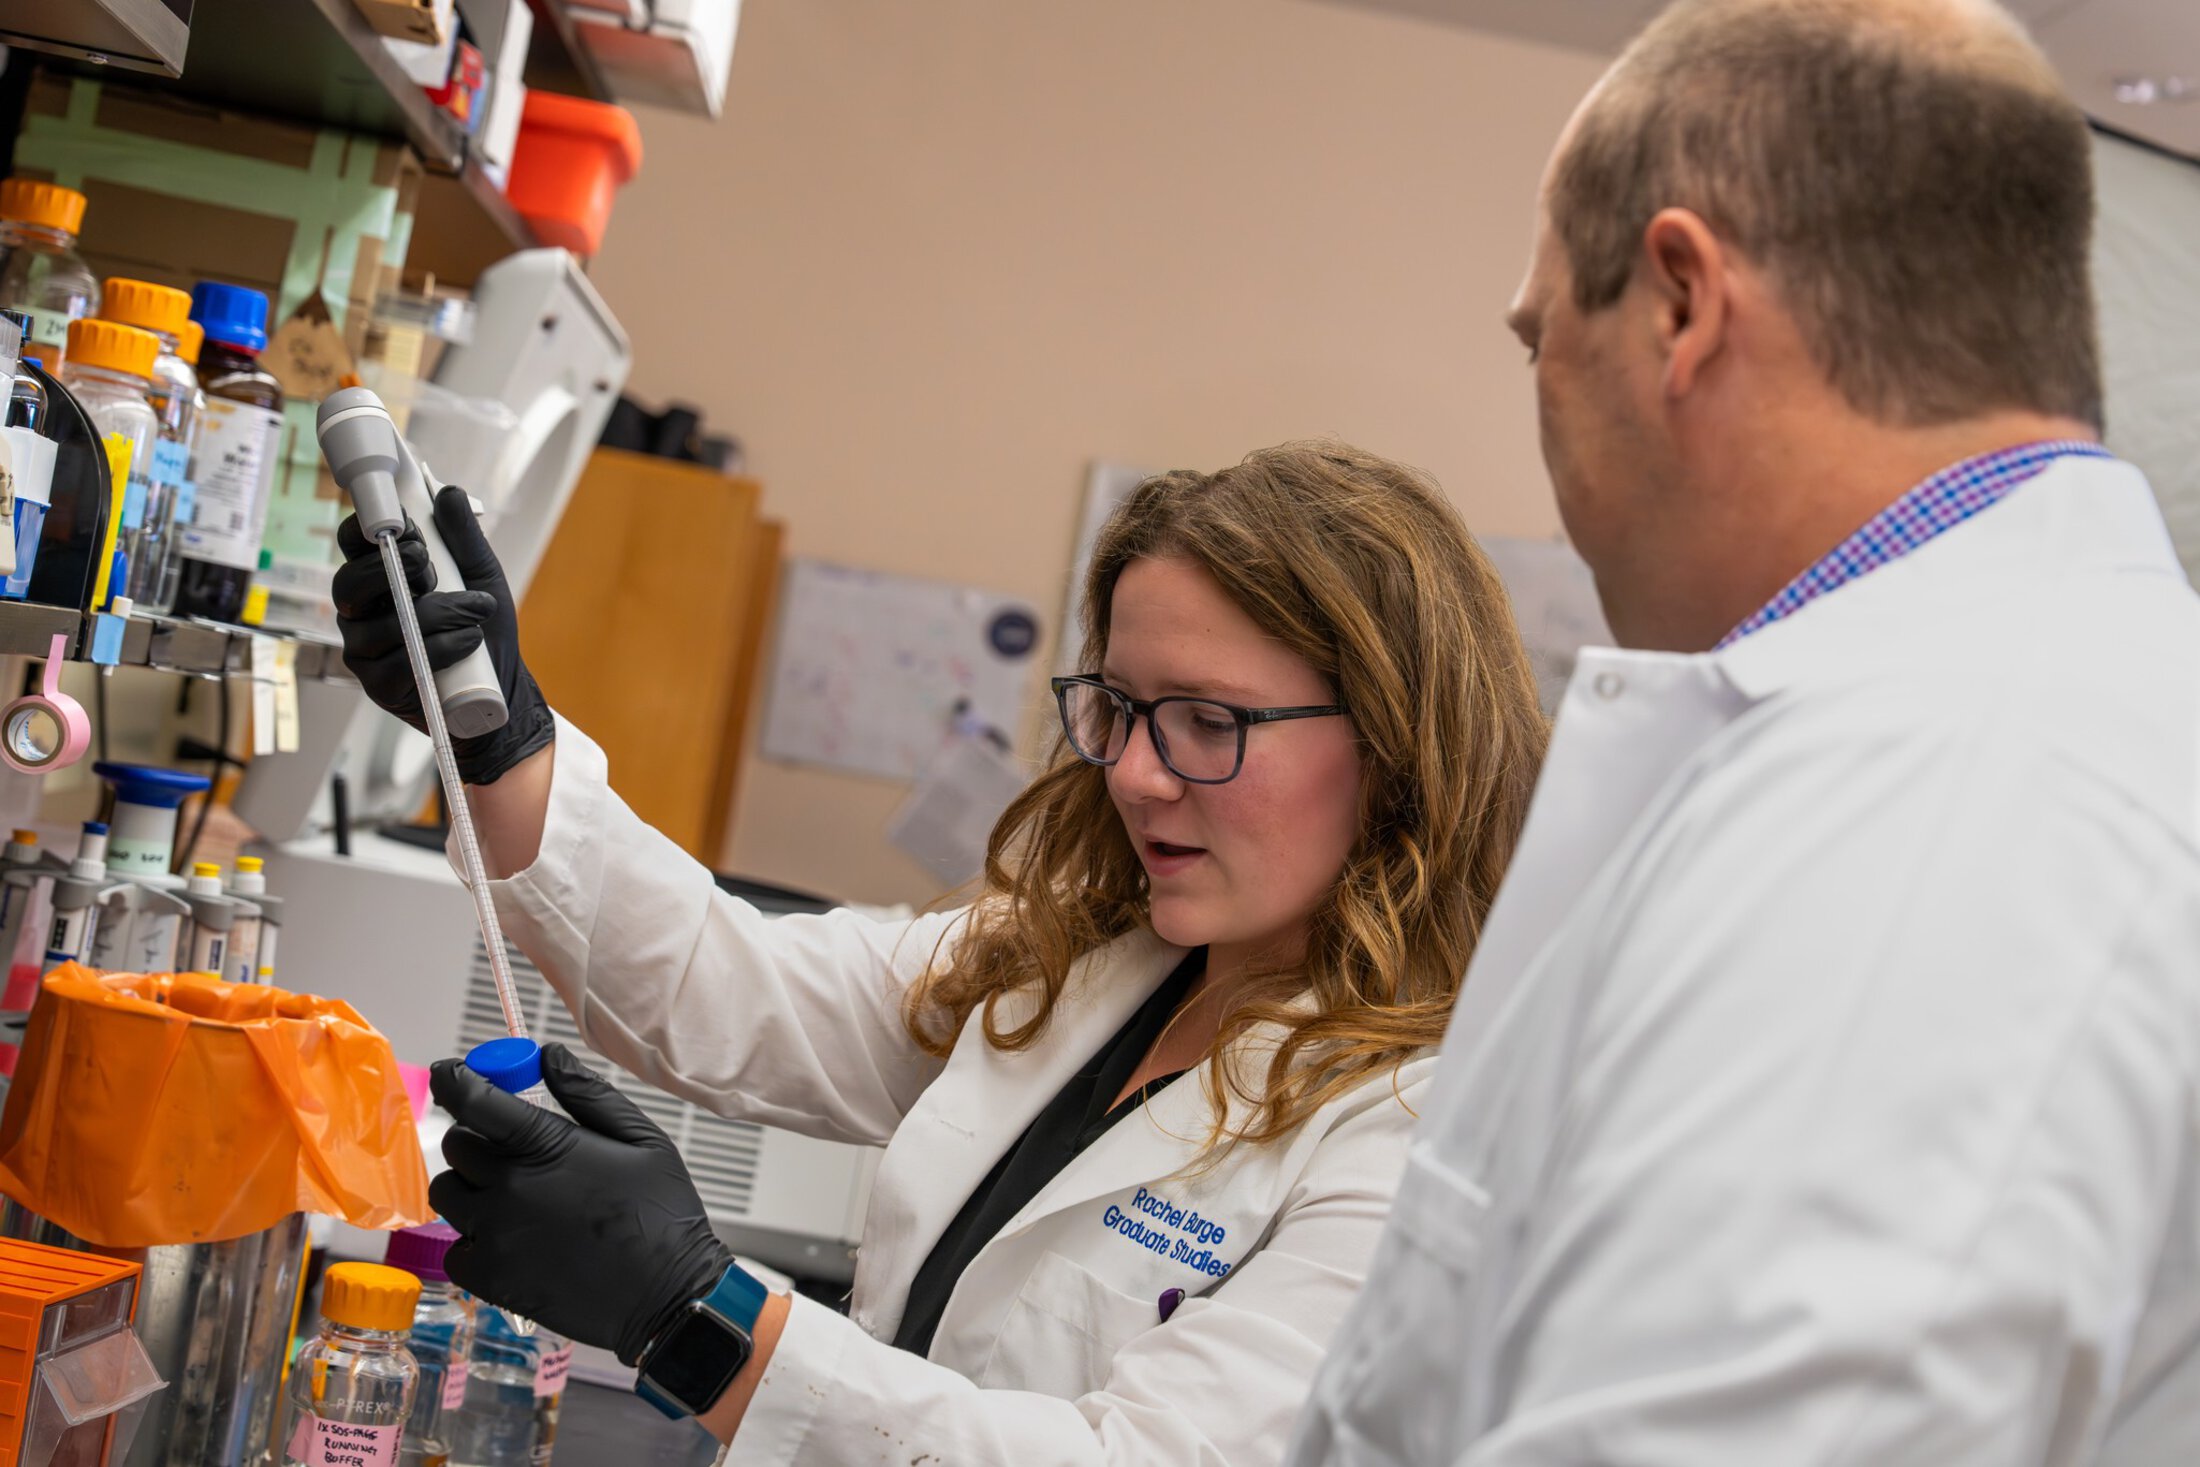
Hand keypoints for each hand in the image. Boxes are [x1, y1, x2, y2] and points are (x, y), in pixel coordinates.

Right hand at [333, 484, 553, 784]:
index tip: (410, 530)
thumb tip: (447, 492)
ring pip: (382, 625)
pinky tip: (468, 642)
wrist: (503, 687)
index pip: (352, 546)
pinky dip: (441, 647)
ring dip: (436, 613)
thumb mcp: (481, 575)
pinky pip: (398, 661)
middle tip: (430, 567)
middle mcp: (361, 613)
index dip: (371, 531)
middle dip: (391, 571)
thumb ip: (462, 536)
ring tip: (475, 612)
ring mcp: (365, 651)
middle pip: (347, 584)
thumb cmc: (483, 628)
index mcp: (378, 578)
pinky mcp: (379, 686)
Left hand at [429, 1043, 733, 1364]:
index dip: (454, 1079)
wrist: (668, 1296)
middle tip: (508, 1148)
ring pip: (448, 1194)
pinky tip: (512, 1240)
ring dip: (470, 1187)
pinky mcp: (490, 1278)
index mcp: (546, 1146)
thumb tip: (548, 1055)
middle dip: (476, 1137)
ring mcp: (495, 1235)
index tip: (451, 1073)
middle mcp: (510, 1187)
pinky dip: (473, 1241)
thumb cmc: (663, 1215)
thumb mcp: (643, 1139)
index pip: (473, 1099)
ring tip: (510, 1196)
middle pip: (457, 1144)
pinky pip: (455, 1248)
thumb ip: (589, 1093)